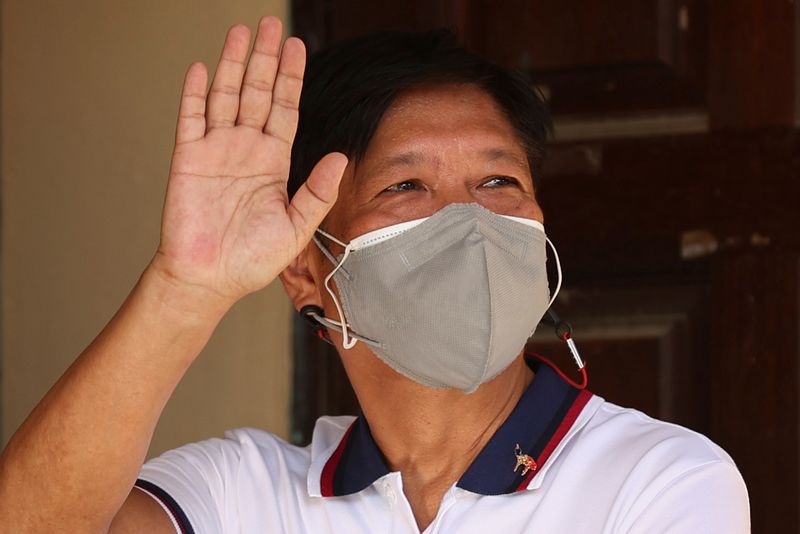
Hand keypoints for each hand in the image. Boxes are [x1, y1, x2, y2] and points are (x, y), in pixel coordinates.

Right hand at [152, 17, 346, 306]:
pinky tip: (204, 68)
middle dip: (264, 60)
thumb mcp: (296, 226)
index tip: (297, 48)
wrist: (209, 280)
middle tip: (270, 26)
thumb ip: (316, 191)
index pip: (284, 110)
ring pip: (226, 97)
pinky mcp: (188, 160)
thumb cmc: (252, 260)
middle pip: (257, 93)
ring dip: (233, 65)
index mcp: (273, 163)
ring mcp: (216, 151)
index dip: (290, 79)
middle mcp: (246, 150)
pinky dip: (197, 94)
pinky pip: (191, 119)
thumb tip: (340, 157)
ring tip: (241, 33)